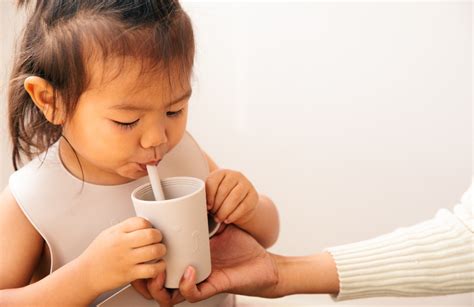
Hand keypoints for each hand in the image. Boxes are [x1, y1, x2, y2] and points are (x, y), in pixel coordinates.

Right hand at [77, 217, 165, 294]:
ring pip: (154, 251)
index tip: (150, 229)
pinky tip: (158, 265)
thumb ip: (125, 227)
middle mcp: (122, 244)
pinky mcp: (129, 274)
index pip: (141, 222)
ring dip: (161, 250)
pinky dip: (160, 267)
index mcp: (118, 232)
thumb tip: (144, 223)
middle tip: (158, 240)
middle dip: (159, 236)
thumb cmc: (98, 254)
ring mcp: (126, 260)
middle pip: (151, 235)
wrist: (86, 274)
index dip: (150, 225)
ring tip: (159, 251)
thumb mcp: (108, 234)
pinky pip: (151, 270)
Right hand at [145, 225, 279, 304]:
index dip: (146, 262)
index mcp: (188, 260)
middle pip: (157, 285)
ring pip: (168, 296)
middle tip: (142, 262)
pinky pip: (192, 294)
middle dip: (143, 279)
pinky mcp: (212, 288)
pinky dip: (187, 284)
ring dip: (158, 285)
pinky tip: (189, 269)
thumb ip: (207, 217)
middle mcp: (190, 275)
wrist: (265, 263)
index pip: (160, 267)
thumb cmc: (244, 248)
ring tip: (158, 269)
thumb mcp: (221, 228)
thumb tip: (196, 196)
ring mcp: (199, 283)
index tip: (139, 246)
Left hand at [206, 169, 258, 225]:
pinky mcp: (253, 196)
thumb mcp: (214, 194)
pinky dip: (233, 215)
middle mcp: (236, 175)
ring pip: (234, 198)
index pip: (213, 181)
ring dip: (224, 211)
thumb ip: (206, 195)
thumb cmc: (222, 199)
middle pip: (224, 190)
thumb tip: (197, 205)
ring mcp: (246, 184)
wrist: (241, 204)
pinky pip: (243, 206)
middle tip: (213, 214)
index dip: (209, 196)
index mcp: (222, 172)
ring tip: (219, 218)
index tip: (207, 206)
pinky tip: (227, 219)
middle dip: (216, 205)